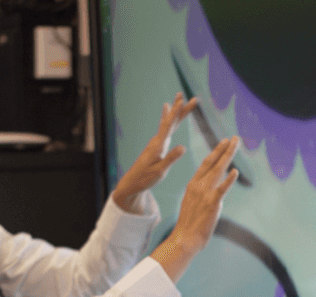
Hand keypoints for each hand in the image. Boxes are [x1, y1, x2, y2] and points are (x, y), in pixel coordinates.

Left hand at [112, 92, 199, 212]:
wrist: (132, 183)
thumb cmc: (145, 178)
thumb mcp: (160, 171)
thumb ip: (171, 158)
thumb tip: (183, 147)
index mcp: (158, 146)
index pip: (168, 126)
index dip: (175, 113)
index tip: (182, 101)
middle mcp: (157, 141)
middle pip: (170, 121)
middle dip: (178, 109)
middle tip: (184, 95)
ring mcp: (156, 142)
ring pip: (168, 123)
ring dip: (174, 111)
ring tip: (178, 99)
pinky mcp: (157, 146)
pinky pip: (165, 129)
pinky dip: (168, 119)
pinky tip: (168, 115)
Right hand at [172, 136, 238, 246]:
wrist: (184, 238)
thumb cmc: (189, 225)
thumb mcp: (193, 204)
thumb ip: (202, 195)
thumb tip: (214, 193)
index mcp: (192, 185)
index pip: (205, 164)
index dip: (215, 152)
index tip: (223, 143)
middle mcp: (198, 185)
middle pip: (212, 162)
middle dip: (224, 149)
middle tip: (233, 138)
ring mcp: (204, 193)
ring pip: (218, 170)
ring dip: (228, 156)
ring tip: (235, 145)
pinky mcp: (212, 203)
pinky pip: (222, 188)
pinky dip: (229, 179)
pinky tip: (235, 171)